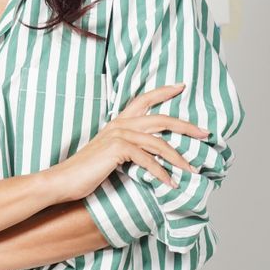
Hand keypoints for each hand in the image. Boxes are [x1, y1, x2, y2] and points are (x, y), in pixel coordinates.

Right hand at [41, 83, 210, 202]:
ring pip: (158, 142)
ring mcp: (118, 135)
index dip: (163, 92)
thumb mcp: (109, 155)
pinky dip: (161, 173)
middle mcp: (120, 124)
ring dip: (178, 158)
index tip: (182, 86)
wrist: (63, 180)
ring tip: (192, 170)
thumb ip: (128, 149)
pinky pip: (147, 160)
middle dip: (186, 126)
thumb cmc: (85, 172)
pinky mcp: (116, 150)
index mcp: (118, 122)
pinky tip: (171, 184)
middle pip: (161, 119)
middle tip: (205, 133)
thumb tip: (152, 155)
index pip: (143, 100)